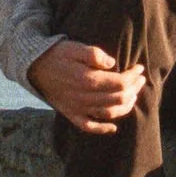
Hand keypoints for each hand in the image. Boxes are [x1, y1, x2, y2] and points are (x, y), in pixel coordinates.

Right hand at [28, 37, 146, 133]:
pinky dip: (102, 129)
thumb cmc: (58, 54)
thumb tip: (112, 63)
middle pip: (117, 98)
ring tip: (133, 95)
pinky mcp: (70, 113)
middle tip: (140, 79)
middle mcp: (83, 97)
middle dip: (133, 89)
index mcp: (86, 80)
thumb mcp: (75, 47)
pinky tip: (113, 127)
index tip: (139, 68)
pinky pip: (88, 126)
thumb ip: (94, 54)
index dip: (133, 76)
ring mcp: (77, 107)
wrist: (35, 67)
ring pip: (108, 113)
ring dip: (125, 106)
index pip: (119, 82)